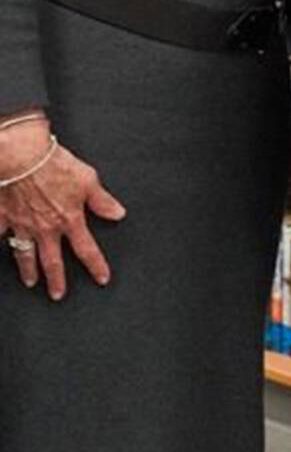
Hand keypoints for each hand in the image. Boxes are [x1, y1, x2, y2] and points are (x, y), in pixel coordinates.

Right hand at [0, 112, 125, 299]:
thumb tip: (118, 213)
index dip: (96, 266)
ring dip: (28, 270)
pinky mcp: (3, 216)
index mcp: (69, 219)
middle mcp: (45, 227)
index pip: (87, 249)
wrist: (21, 157)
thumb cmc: (54, 165)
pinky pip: (0, 234)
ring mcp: (22, 225)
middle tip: (58, 295)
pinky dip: (1, 241)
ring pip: (25, 254)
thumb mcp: (88, 180)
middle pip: (52, 260)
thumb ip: (102, 200)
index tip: (102, 279)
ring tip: (31, 282)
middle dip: (56, 279)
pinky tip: (1, 246)